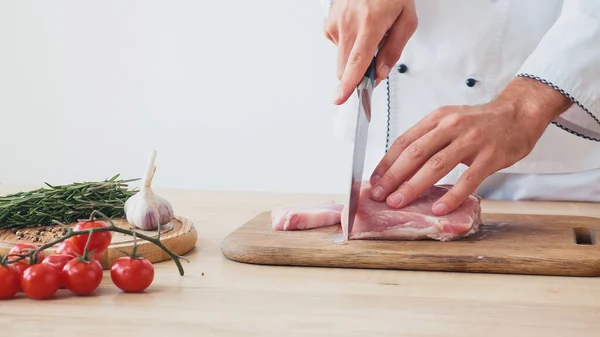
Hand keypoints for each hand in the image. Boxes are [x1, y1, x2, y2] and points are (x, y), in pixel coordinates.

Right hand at [324, 0, 417, 104]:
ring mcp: (336, 23)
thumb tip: (381, 73)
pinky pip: (337, 48)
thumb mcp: (406, 19)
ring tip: (368, 37)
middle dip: (357, 75)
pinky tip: (357, 31)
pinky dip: (348, 46)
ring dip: (354, 58)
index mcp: (370, 23)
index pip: (358, 60)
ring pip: (341, 60)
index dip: (350, 82)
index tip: (340, 97)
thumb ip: (394, 49)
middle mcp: (349, 23)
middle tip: (375, 64)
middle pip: (345, 67)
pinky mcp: (328, 25)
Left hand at [368, 76, 572, 214]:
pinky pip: (468, 180)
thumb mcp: (449, 121)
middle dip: (393, 177)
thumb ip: (428, 139)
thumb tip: (399, 166)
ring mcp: (471, 140)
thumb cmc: (480, 122)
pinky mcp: (491, 156)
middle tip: (379, 195)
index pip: (404, 141)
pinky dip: (451, 196)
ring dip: (413, 186)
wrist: (519, 113)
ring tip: (398, 202)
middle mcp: (451, 126)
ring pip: (436, 166)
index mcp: (437, 118)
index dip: (386, 163)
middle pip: (415, 154)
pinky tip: (438, 209)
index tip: (374, 181)